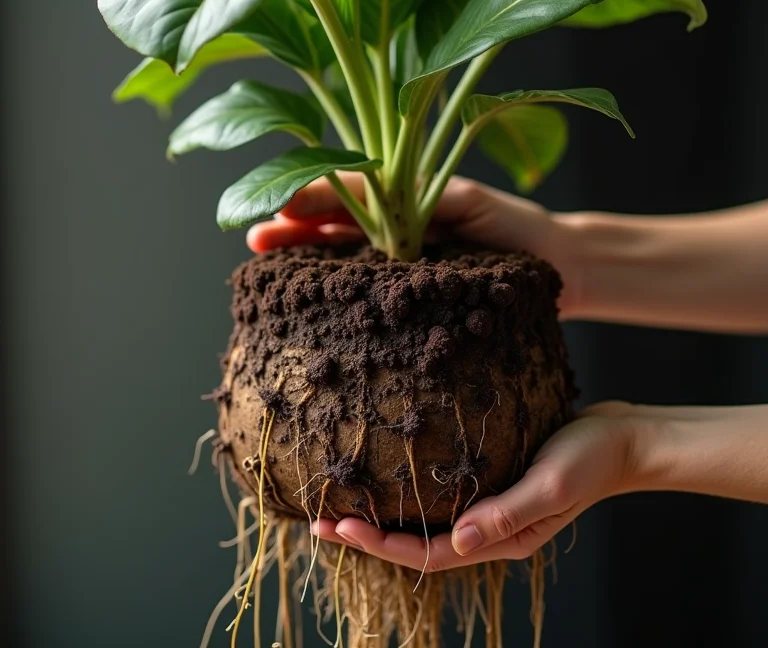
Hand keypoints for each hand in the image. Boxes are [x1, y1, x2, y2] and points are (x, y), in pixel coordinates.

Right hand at [247, 174, 583, 317]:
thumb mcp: (465, 199)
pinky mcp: (414, 291)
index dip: (311, 193)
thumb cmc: (518, 226)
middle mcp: (399, 226)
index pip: (349, 187)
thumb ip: (416, 194)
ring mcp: (404, 259)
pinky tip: (308, 290)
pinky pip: (368, 284)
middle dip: (292, 226)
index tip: (278, 205)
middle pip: (335, 219)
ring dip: (304, 253)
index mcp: (408, 194)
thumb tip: (361, 193)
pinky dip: (335, 284)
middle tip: (253, 239)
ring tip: (266, 262)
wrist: (559, 269)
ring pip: (344, 250)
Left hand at [310, 402, 649, 571]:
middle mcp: (490, 529)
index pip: (428, 554)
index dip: (380, 545)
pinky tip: (393, 474)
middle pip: (419, 543)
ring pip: (427, 522)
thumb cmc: (588, 458)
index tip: (338, 529)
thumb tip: (456, 542)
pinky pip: (444, 496)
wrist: (620, 437)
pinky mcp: (493, 482)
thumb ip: (506, 514)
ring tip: (345, 503)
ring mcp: (491, 507)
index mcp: (502, 538)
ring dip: (385, 517)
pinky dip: (412, 493)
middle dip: (369, 537)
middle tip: (321, 522)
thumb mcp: (550, 485)